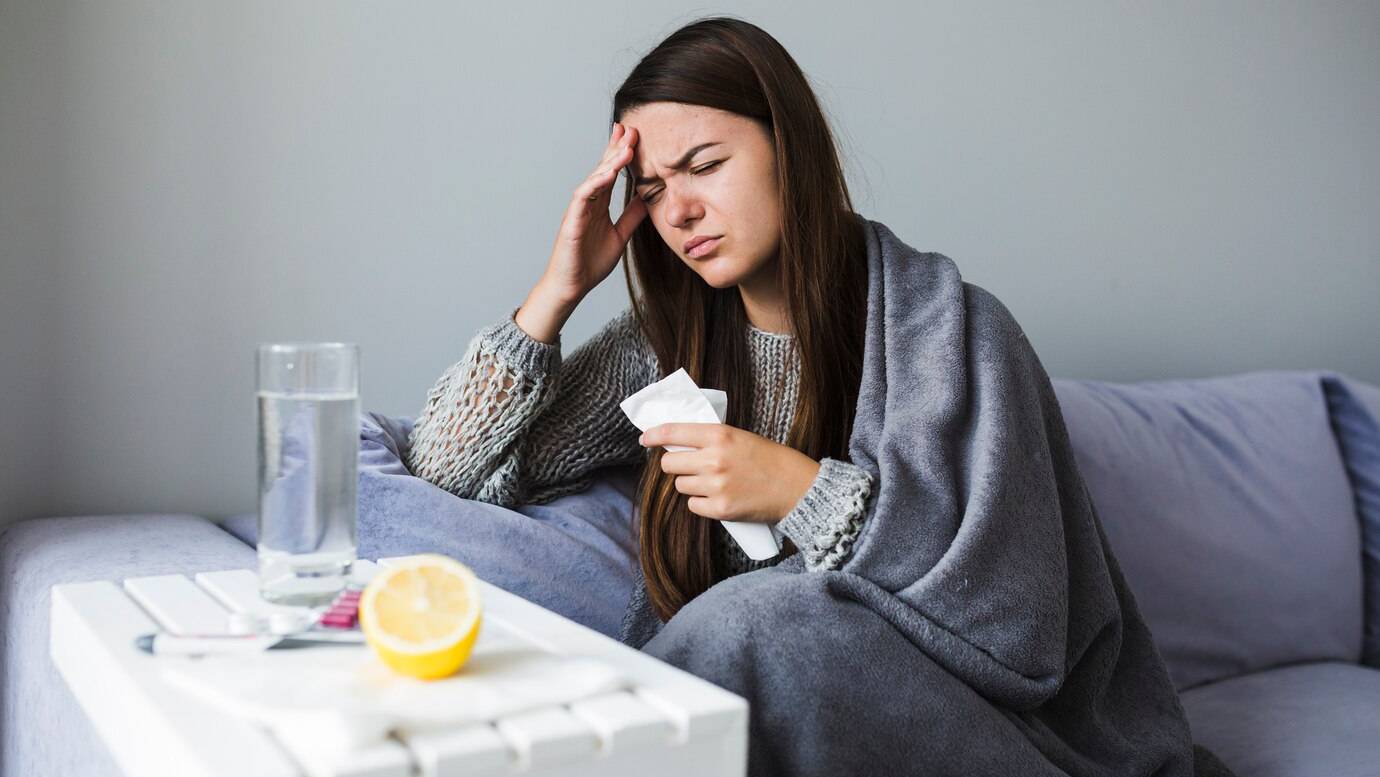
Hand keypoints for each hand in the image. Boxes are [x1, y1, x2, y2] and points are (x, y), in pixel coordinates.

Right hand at [541, 122, 648, 304]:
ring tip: (626, 147)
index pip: (611, 174)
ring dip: (609, 162)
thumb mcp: (620, 236)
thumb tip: (648, 200)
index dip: (621, 154)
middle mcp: (588, 203)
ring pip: (594, 179)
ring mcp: (578, 210)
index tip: (635, 136)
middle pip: (602, 169)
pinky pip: (582, 197)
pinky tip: (607, 173)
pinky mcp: (572, 221)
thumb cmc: (590, 263)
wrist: (572, 286)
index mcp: (599, 205)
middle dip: (615, 148)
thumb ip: (631, 217)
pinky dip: (594, 184)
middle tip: (630, 128)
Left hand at [639, 423, 821, 522]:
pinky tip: (719, 497)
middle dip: (676, 464)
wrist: (797, 488)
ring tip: (714, 482)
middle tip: (691, 466)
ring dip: (691, 484)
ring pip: (681, 485)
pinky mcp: (719, 509)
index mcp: (719, 435)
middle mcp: (714, 459)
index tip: (645, 438)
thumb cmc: (771, 460)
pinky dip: (702, 503)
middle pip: (670, 463)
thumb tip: (677, 443)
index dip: (654, 435)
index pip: (674, 432)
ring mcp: (715, 486)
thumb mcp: (740, 437)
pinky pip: (693, 505)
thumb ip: (711, 439)